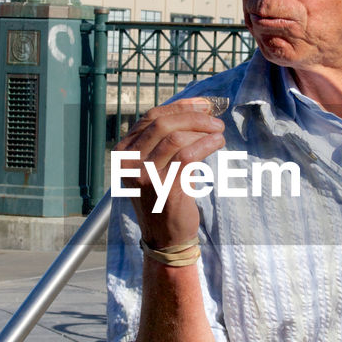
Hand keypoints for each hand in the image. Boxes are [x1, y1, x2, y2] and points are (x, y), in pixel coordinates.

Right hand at [115, 99, 225, 247]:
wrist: (164, 237)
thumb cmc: (163, 198)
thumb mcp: (153, 166)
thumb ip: (162, 140)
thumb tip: (194, 109)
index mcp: (123, 152)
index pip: (151, 117)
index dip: (179, 107)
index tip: (203, 104)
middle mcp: (128, 162)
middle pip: (162, 123)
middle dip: (193, 116)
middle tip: (215, 119)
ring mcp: (144, 175)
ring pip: (175, 137)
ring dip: (202, 129)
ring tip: (219, 131)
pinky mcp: (163, 187)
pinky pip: (188, 155)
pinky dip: (206, 144)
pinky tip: (218, 142)